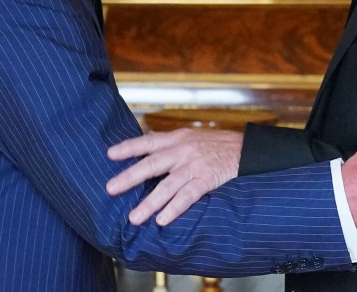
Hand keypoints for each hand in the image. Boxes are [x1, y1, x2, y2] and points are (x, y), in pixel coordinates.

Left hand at [106, 128, 243, 224]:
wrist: (246, 148)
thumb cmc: (216, 144)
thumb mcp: (191, 136)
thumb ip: (170, 143)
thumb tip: (147, 146)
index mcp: (177, 138)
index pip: (148, 142)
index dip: (129, 147)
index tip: (110, 155)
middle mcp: (183, 150)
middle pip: (152, 164)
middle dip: (130, 177)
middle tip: (111, 189)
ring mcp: (195, 165)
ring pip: (168, 185)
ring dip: (150, 202)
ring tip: (134, 217)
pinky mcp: (208, 179)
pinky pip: (188, 196)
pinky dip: (175, 208)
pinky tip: (163, 220)